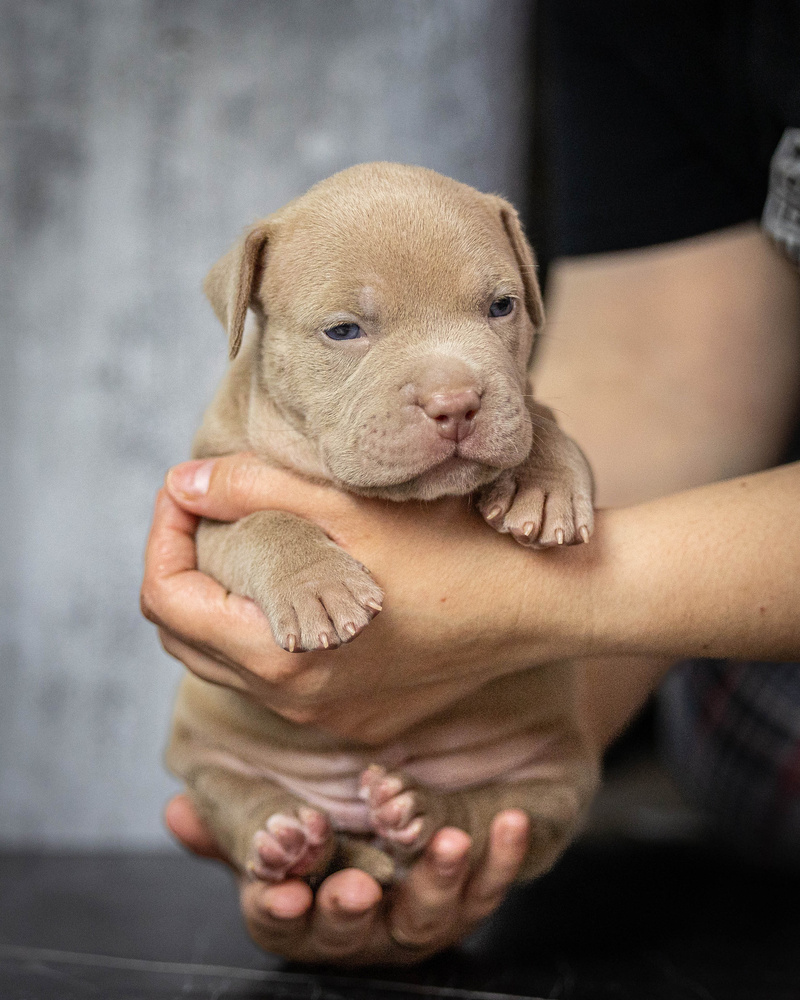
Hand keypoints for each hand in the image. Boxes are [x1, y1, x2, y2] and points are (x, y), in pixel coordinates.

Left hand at [142, 452, 591, 741]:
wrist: (544, 605)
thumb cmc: (455, 547)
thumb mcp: (351, 506)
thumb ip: (254, 490)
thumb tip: (183, 483)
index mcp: (283, 652)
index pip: (167, 599)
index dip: (161, 535)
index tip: (183, 489)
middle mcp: (296, 699)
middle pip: (187, 637)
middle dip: (180, 568)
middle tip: (205, 513)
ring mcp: (326, 715)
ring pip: (230, 661)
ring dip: (222, 600)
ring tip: (250, 541)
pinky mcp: (357, 715)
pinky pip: (280, 678)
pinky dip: (265, 629)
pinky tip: (302, 583)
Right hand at [165, 793, 529, 965]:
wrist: (399, 825)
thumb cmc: (324, 832)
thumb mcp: (274, 829)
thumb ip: (235, 825)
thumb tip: (179, 812)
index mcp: (304, 913)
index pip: (280, 918)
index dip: (278, 906)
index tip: (281, 890)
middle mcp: (360, 928)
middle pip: (351, 930)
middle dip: (350, 910)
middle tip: (355, 886)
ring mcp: (416, 921)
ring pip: (427, 916)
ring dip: (437, 883)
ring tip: (448, 846)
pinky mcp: (466, 901)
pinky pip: (489, 886)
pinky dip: (502, 859)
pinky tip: (510, 822)